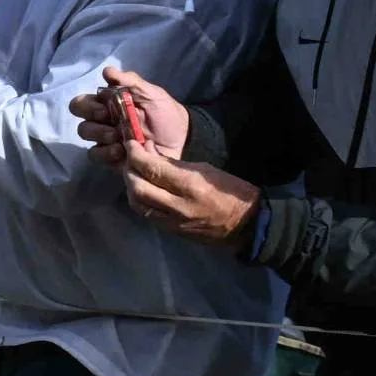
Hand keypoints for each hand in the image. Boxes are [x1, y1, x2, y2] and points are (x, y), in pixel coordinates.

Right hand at [69, 62, 188, 160]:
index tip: (105, 108)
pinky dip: (106, 153)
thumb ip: (131, 82)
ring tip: (120, 140)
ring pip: (86, 140)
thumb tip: (107, 71)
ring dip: (101, 138)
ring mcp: (105, 141)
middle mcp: (102, 122)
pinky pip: (95, 155)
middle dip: (95, 126)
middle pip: (81, 123)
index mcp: (108, 105)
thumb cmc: (165, 114)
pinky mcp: (110, 158)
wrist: (182, 138)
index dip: (87, 107)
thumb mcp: (152, 94)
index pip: (81, 103)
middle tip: (114, 128)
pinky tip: (122, 152)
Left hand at [114, 142, 262, 246]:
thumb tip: (149, 153)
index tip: (130, 144)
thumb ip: (174, 164)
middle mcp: (177, 204)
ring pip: (137, 203)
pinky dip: (138, 200)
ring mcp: (172, 220)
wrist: (247, 224)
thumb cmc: (231, 191)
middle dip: (128, 170)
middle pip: (138, 187)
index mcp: (190, 184)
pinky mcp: (171, 231)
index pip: (152, 168)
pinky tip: (141, 191)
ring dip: (130, 186)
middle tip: (130, 159)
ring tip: (133, 174)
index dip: (135, 155)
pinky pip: (146, 214)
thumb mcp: (206, 169)